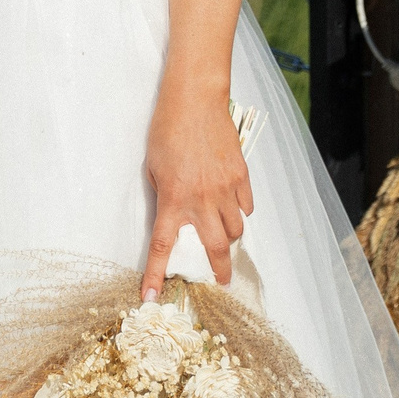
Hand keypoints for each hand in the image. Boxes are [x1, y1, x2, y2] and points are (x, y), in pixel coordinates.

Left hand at [140, 93, 252, 301]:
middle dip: (220, 270)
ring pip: (236, 228)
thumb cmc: (167, 129)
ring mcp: (225, 188)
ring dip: (230, 237)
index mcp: (173, 199)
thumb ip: (164, 196)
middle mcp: (202, 200)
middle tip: (220, 280)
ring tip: (224, 235)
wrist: (195, 100)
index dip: (155, 275)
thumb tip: (174, 215)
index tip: (152, 297)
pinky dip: (240, 211)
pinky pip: (246, 205)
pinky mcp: (241, 175)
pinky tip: (233, 206)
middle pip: (216, 248)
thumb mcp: (153, 167)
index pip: (163, 246)